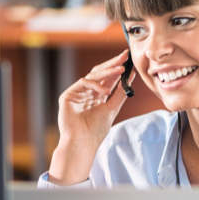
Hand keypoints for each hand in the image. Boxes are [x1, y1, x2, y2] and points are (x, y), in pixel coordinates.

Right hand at [48, 49, 133, 184]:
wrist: (82, 143)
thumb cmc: (95, 131)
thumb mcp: (112, 109)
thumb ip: (120, 94)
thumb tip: (130, 77)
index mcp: (96, 96)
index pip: (108, 78)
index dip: (117, 68)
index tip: (128, 59)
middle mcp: (86, 92)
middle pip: (99, 73)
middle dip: (112, 64)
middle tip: (124, 56)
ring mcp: (77, 93)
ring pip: (92, 75)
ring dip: (107, 71)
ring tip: (120, 69)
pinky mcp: (68, 95)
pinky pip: (83, 83)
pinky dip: (95, 85)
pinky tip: (105, 92)